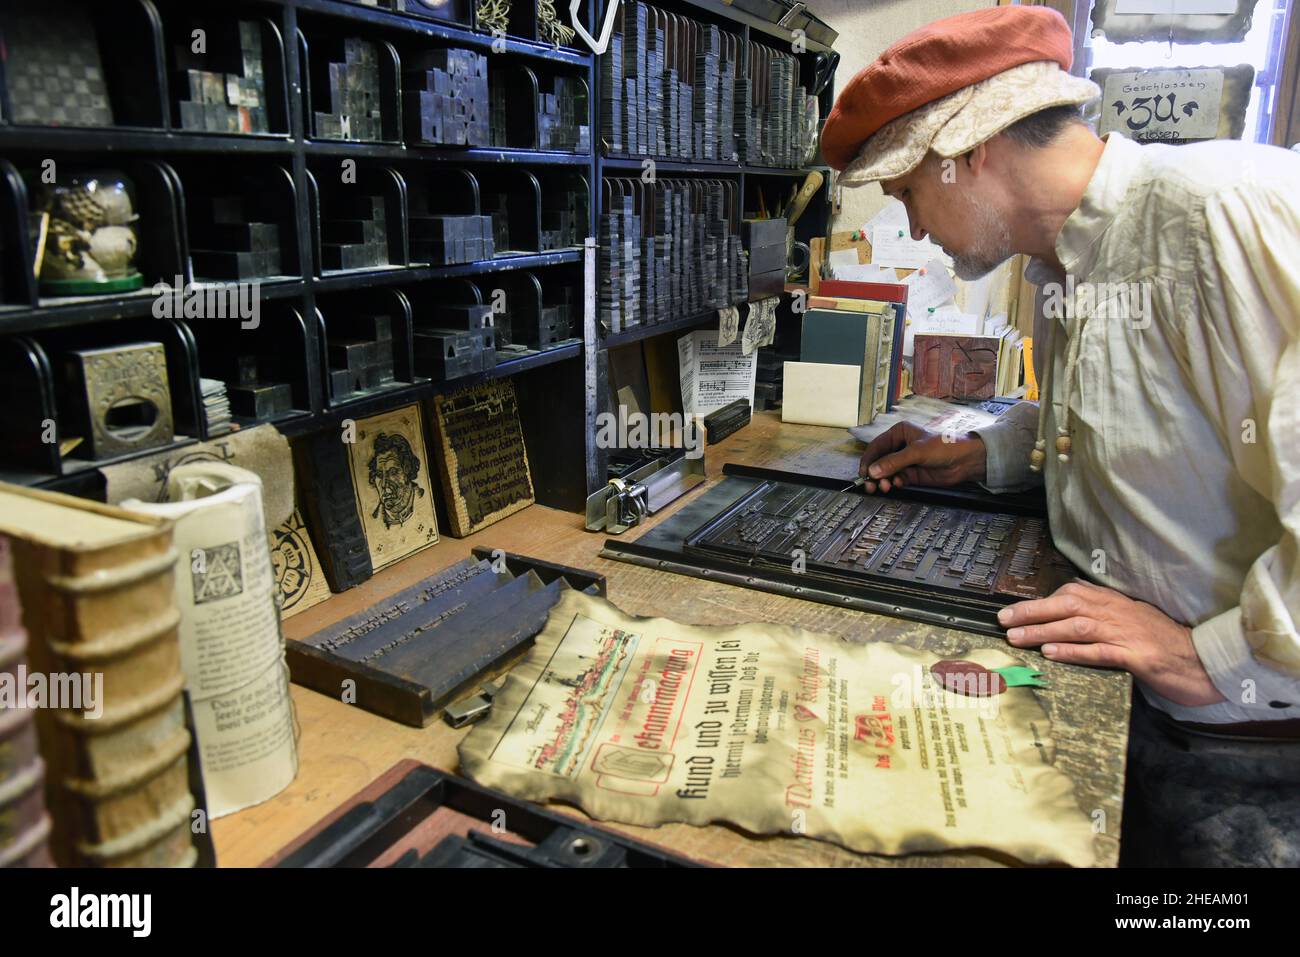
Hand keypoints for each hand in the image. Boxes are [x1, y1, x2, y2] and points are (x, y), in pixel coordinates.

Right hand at [857, 422, 986, 492]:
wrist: (965, 461)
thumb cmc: (944, 446)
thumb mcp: (916, 452)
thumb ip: (893, 462)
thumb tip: (873, 471)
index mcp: (899, 433)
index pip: (876, 446)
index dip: (868, 460)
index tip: (864, 473)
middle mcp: (900, 446)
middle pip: (879, 461)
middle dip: (874, 473)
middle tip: (870, 484)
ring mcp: (905, 461)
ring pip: (886, 472)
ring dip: (883, 480)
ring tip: (885, 486)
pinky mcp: (911, 474)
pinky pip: (896, 479)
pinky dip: (893, 483)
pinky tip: (897, 484)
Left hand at [1000, 580, 1225, 706]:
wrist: (1206, 662)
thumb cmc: (1165, 644)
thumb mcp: (1132, 621)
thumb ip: (1104, 614)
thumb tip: (1068, 612)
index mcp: (1115, 603)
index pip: (1071, 594)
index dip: (1040, 601)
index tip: (1013, 609)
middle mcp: (1118, 613)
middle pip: (1067, 605)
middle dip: (1031, 611)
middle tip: (1003, 619)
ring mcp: (1127, 634)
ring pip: (1076, 627)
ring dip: (1043, 631)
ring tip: (1016, 637)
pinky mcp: (1137, 657)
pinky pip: (1099, 652)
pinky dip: (1073, 652)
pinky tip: (1051, 654)